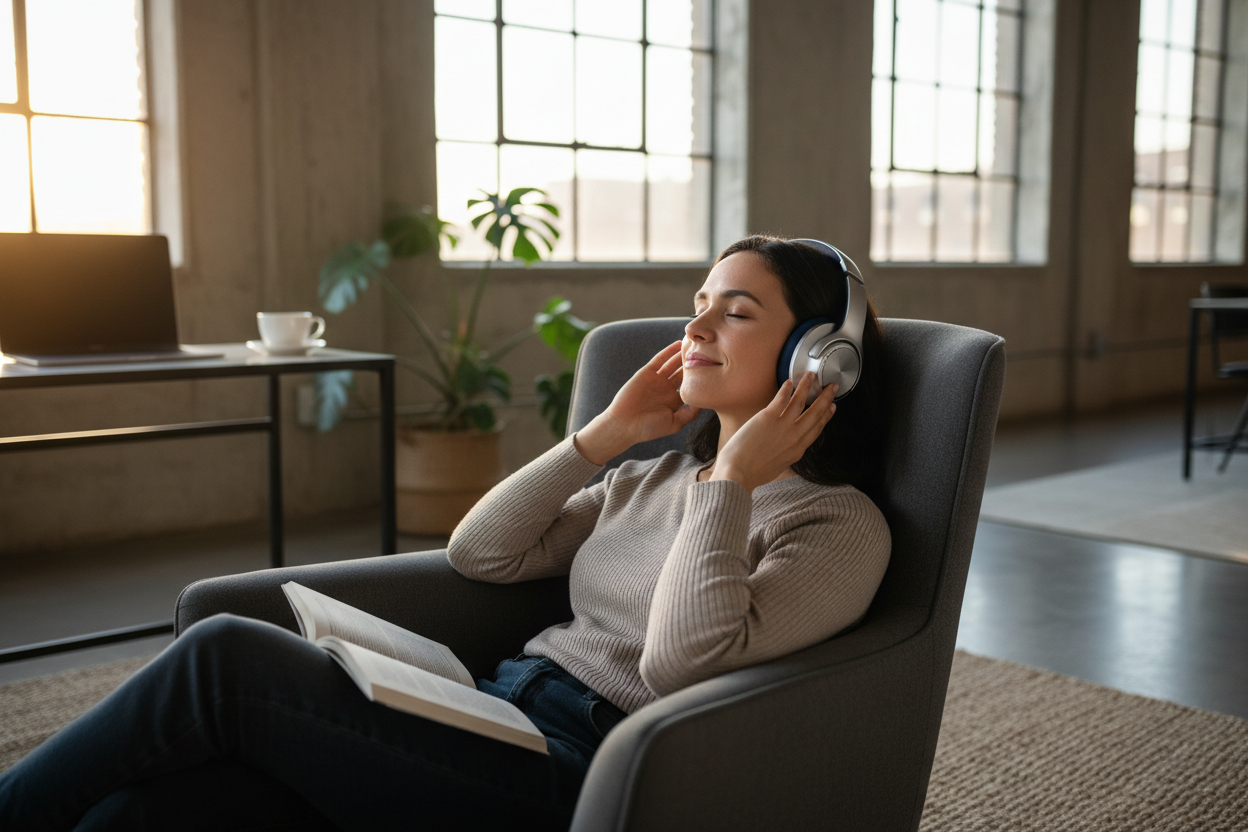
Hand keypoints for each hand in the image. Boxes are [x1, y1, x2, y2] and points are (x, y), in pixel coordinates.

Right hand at [573, 341, 702, 464]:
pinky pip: (659, 360)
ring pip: (673, 364)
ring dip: (683, 355)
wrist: (624, 424)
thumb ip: (689, 414)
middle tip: (709, 352)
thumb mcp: (674, 424)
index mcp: (674, 401)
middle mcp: (666, 389)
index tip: (715, 370)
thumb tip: (704, 401)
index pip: (690, 387)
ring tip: (695, 344)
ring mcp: (656, 380)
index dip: (701, 379)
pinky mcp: (646, 373)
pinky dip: (668, 352)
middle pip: (683, 373)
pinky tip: (678, 344)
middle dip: (694, 363)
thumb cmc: (648, 429)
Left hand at [710, 372, 837, 491]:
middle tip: (832, 387)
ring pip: (800, 402)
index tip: (832, 407)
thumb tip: (785, 449)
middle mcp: (794, 437)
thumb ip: (785, 454)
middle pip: (815, 413)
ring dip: (807, 386)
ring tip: (812, 375)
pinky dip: (787, 389)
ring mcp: (782, 427)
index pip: (817, 429)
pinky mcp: (767, 418)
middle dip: (826, 398)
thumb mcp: (777, 466)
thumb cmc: (752, 473)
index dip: (826, 416)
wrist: (738, 475)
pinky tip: (789, 382)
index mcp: (797, 450)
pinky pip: (781, 399)